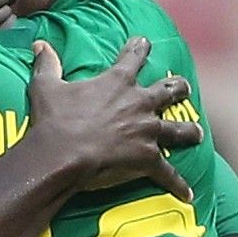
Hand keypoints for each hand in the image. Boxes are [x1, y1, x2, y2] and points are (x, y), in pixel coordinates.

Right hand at [21, 37, 202, 201]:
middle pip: (168, 91)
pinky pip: (168, 173)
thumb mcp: (45, 86)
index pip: (134, 56)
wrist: (62, 152)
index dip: (140, 48)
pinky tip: (188, 194)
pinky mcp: (148, 159)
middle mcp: (140, 103)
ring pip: (178, 129)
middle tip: (183, 87)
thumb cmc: (55, 118)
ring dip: (189, 131)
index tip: (144, 42)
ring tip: (197, 134)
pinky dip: (178, 184)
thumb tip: (40, 45)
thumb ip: (47, 63)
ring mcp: (147, 131)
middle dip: (177, 88)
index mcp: (118, 82)